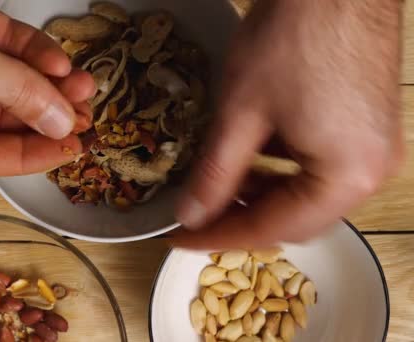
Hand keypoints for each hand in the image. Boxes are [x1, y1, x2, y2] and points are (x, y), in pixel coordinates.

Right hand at [0, 0, 94, 175]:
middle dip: (43, 114)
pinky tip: (60, 61)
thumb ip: (20, 97)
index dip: (27, 156)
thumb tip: (61, 124)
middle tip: (82, 117)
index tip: (67, 149)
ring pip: (2, 82)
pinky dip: (30, 52)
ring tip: (84, 87)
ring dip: (45, 83)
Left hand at [174, 0, 403, 247]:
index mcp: (346, 177)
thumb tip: (190, 216)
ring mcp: (374, 150)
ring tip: (216, 184)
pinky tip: (249, 157)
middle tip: (195, 213)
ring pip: (306, 195)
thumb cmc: (290, 38)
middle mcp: (370, 173)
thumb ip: (214, 173)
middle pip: (295, 219)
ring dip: (259, 195)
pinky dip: (280, 171)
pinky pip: (319, 170)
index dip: (219, 237)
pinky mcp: (367, 130)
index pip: (272, 228)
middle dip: (241, 217)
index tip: (179, 239)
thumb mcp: (241, 113)